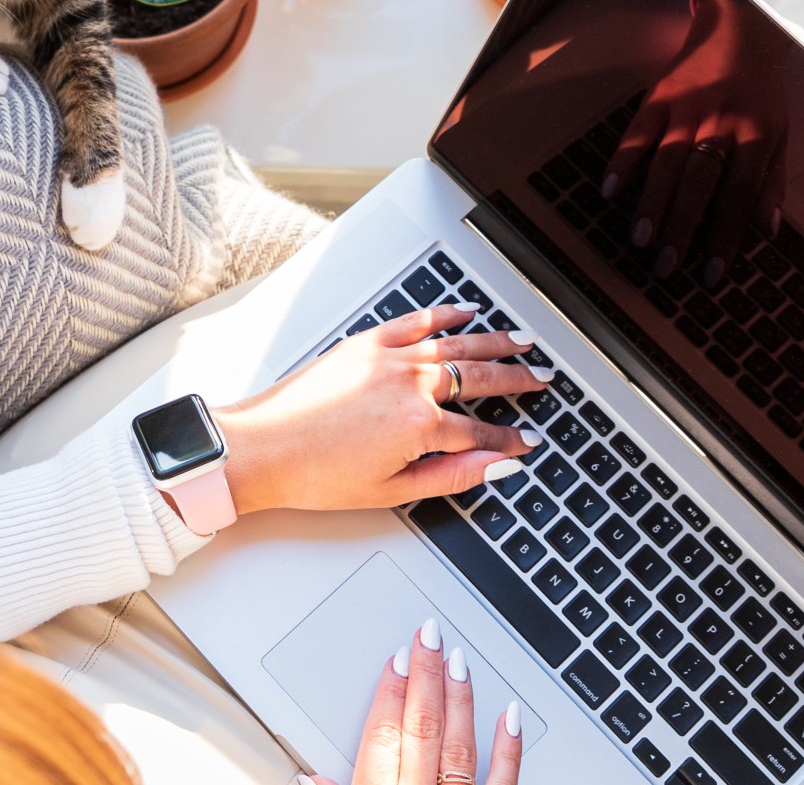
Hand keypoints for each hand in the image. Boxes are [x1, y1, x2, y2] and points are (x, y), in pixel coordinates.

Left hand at [216, 305, 547, 515]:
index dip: (509, 440)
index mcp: (420, 425)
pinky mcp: (364, 343)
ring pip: (456, 344)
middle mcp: (411, 384)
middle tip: (542, 379)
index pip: (481, 433)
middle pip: (480, 379)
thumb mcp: (391, 491)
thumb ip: (451, 476)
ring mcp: (388, 358)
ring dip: (494, 342)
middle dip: (518, 380)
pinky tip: (464, 312)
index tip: (527, 441)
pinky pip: (415, 322)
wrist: (261, 448)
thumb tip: (493, 468)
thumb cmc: (315, 475)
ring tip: (522, 341)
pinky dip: (444, 314)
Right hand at [306, 619, 523, 784]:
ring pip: (458, 744)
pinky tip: (509, 714)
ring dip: (458, 698)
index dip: (390, 692)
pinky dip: (508, 746)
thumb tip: (312, 778)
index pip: (382, 735)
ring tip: (457, 660)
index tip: (398, 657)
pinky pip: (504, 779)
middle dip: (424, 676)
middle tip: (428, 636)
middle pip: (421, 727)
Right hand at [602, 0, 790, 282]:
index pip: (738, 196)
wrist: (739, 30)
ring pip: (665, 162)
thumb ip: (772, 182)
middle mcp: (720, 122)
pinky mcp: (658, 97)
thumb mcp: (780, 134)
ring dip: (651, 203)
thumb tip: (768, 232)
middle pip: (698, 182)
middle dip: (681, 227)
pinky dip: (621, 161)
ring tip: (640, 240)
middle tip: (667, 266)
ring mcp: (685, 108)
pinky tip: (608, 192)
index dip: (725, 237)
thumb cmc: (762, 91)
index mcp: (755, 135)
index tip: (712, 274)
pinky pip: (636, 133)